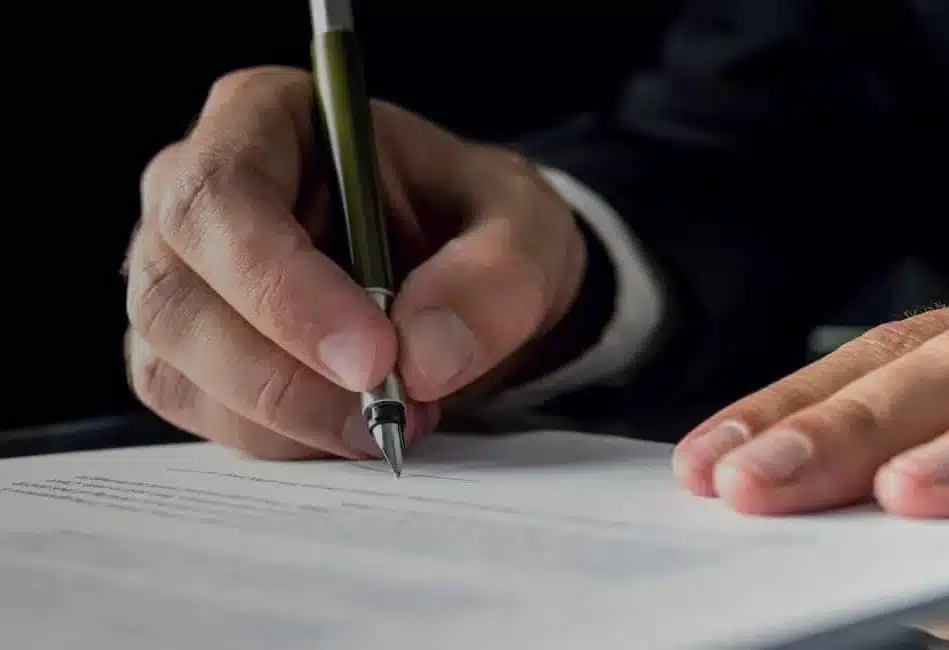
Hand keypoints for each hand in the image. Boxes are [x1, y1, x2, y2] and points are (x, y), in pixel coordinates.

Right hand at [124, 67, 584, 459]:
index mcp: (265, 118)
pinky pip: (200, 414)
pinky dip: (282, 440)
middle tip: (392, 411)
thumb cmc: (482, 224)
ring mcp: (179, 279)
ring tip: (394, 420)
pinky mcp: (188, 355)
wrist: (472, 279)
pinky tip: (354, 429)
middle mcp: (196, 194)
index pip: (222, 195)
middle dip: (284, 375)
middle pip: (177, 293)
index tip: (372, 356)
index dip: (282, 285)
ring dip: (288, 418)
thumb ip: (494, 278)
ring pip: (177, 366)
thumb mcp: (526, 229)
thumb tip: (426, 355)